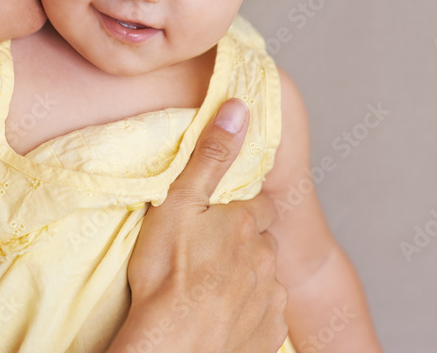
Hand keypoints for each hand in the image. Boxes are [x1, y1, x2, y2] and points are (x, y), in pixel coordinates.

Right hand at [113, 98, 287, 351]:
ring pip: (265, 279)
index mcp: (246, 224)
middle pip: (261, 243)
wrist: (172, 345)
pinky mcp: (268, 334)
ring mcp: (270, 299)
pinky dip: (248, 313)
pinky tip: (221, 315)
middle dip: (244, 245)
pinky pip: (265, 316)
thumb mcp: (178, 203)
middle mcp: (266, 259)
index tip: (220, 218)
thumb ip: (210, 156)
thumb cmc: (166, 275)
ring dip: (246, 279)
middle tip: (209, 255)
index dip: (240, 210)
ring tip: (210, 288)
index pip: (258, 206)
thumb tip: (239, 107)